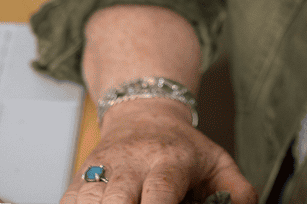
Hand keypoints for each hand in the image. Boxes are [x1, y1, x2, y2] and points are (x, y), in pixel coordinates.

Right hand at [61, 98, 256, 203]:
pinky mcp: (80, 177)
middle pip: (117, 200)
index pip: (161, 191)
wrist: (145, 112)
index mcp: (169, 161)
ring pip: (87, 201)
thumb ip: (237, 191)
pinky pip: (69, 201)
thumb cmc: (183, 147)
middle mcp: (133, 164)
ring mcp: (103, 169)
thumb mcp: (217, 162)